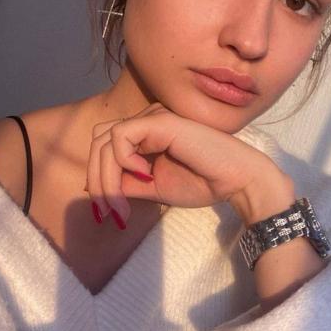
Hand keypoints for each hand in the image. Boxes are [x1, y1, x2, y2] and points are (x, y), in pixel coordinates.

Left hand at [86, 102, 292, 225]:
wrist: (236, 180)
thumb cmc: (202, 183)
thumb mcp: (154, 188)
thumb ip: (126, 183)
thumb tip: (94, 187)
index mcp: (145, 134)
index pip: (104, 147)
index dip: (97, 178)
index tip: (106, 211)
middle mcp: (146, 120)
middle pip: (97, 142)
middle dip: (96, 180)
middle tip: (107, 212)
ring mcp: (153, 117)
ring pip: (104, 142)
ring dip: (106, 179)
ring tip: (121, 206)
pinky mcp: (160, 120)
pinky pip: (120, 137)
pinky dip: (122, 161)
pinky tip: (143, 176)